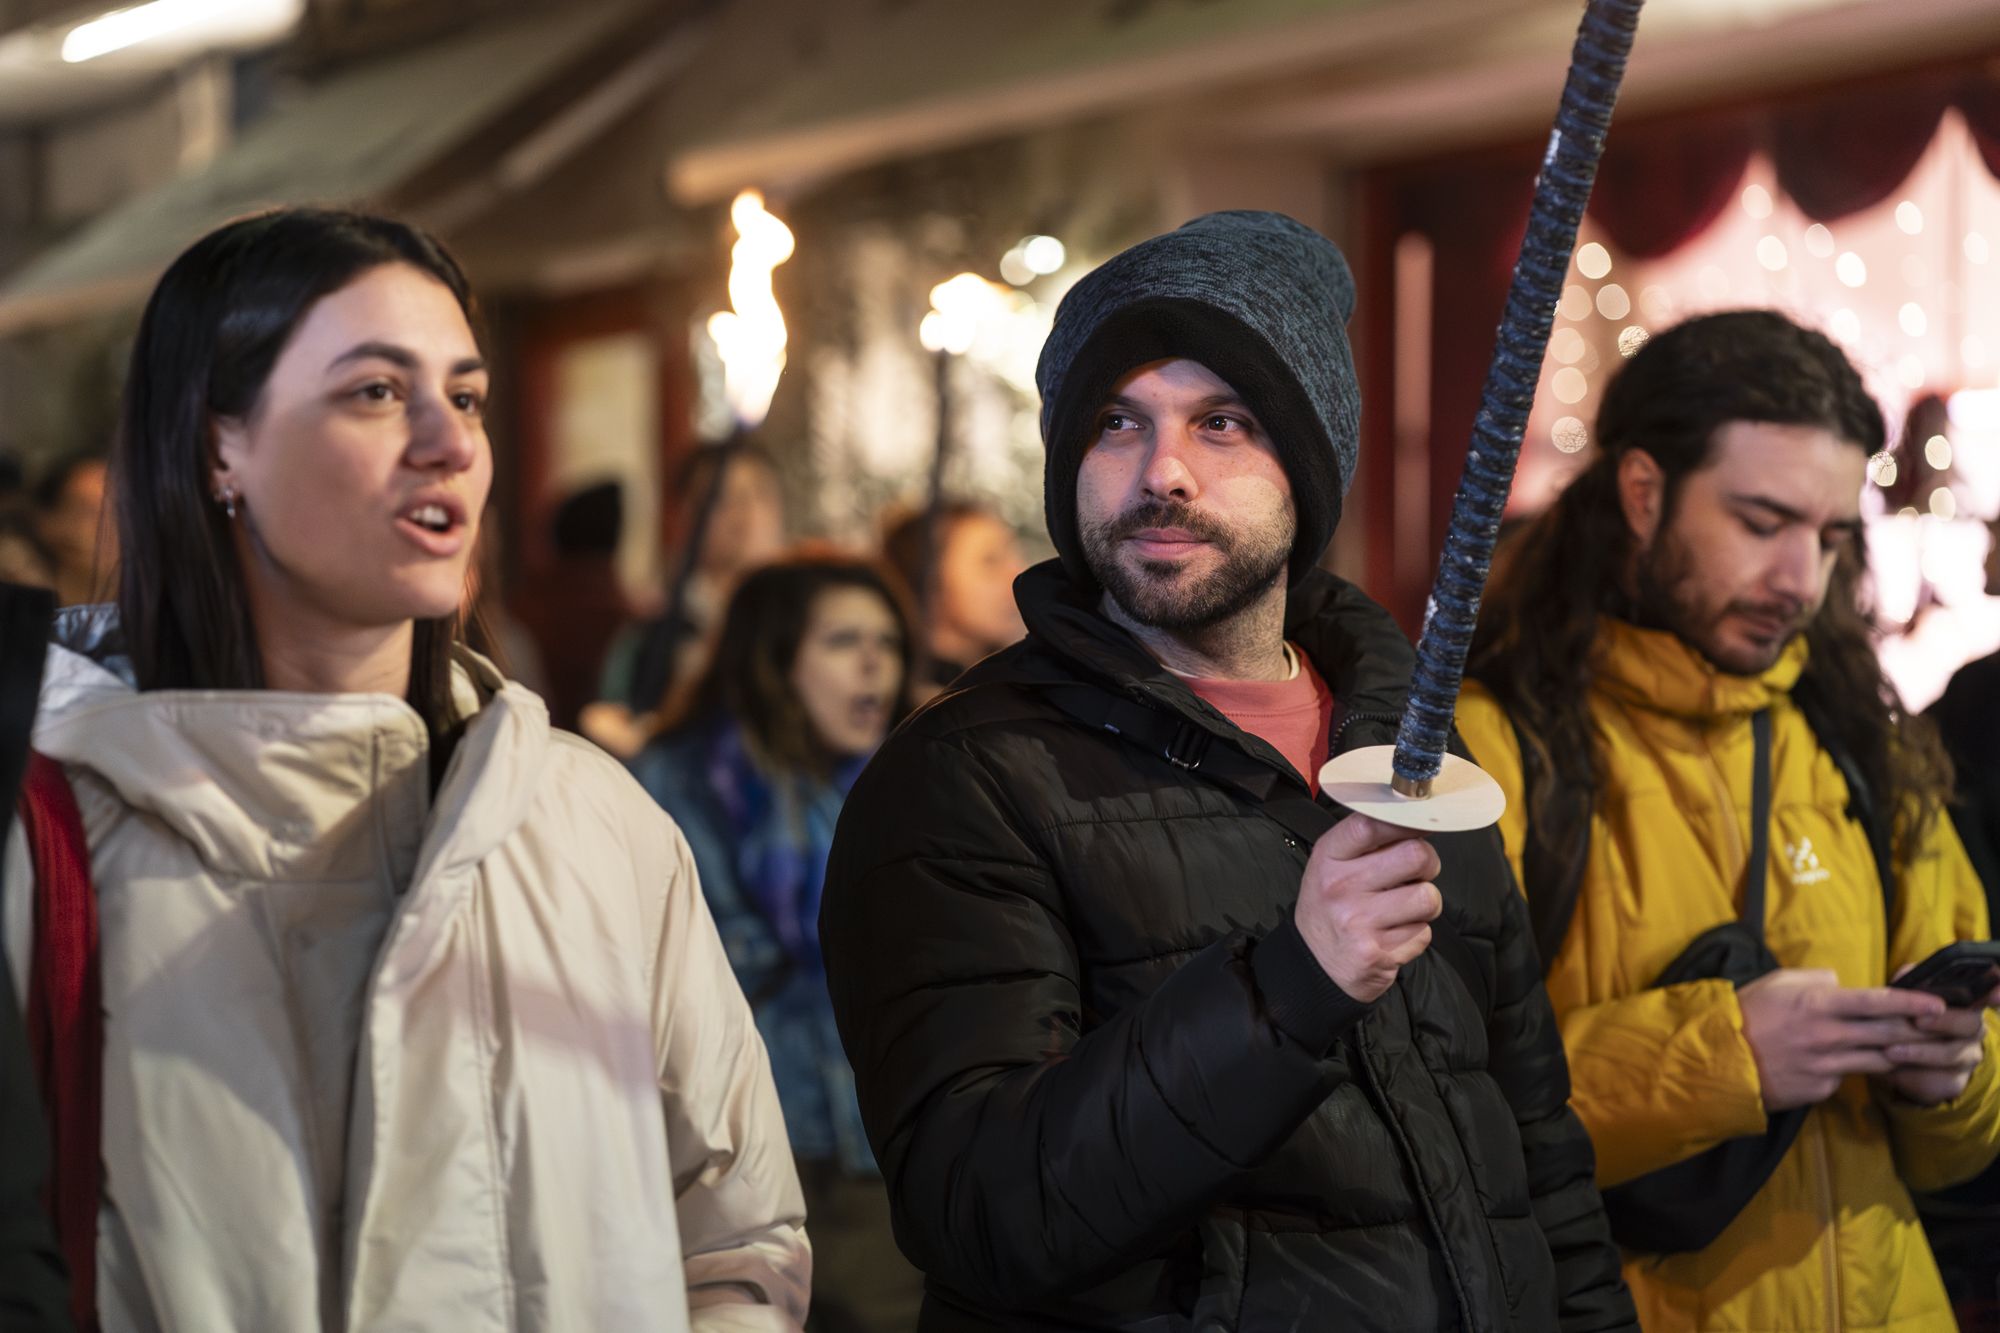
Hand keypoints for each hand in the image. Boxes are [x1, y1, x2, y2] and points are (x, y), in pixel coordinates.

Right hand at [1295, 814, 1441, 1002]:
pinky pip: (1423, 933)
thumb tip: (1416, 822)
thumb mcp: (1332, 866)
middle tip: (1419, 872)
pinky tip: (1394, 935)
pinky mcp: (1377, 953)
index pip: (1371, 825)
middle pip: (1415, 856)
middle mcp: (1341, 887)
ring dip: (1426, 904)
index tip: (1422, 823)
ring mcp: (1359, 922)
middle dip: (1428, 864)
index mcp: (1328, 858)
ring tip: (1406, 908)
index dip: (1406, 821)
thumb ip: (1366, 843)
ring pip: (1427, 898)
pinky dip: (1416, 934)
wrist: (1313, 965)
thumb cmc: (1331, 908)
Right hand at [1737, 969, 1943, 1110]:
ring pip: (1876, 1060)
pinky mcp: (1820, 1090)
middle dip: (1918, 1030)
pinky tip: (1838, 1063)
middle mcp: (1828, 1036)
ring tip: (1905, 1047)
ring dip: (1894, 1053)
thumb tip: (1840, 984)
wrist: (1717, 1060)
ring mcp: (1826, 1067)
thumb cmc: (1745, 1013)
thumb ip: (1815, 980)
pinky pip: (1845, 1077)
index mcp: (1818, 1005)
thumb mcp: (1776, 982)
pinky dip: (1848, 1069)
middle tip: (1939, 1028)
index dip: (1911, 1003)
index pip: (1877, 1002)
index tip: (1937, 1004)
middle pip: (1887, 1034)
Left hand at [1879, 974, 1999, 1106]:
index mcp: (1963, 1001)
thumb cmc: (1898, 1017)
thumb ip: (1908, 982)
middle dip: (1944, 1022)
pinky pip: (1940, 1080)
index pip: (1989, 993)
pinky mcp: (1953, 1081)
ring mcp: (1966, 1056)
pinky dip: (1913, 1075)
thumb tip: (1910, 976)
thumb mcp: (1901, 995)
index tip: (1995, 995)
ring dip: (1920, 1052)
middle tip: (1917, 1022)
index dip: (1996, 991)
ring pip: (1953, 1054)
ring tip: (1890, 1050)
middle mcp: (1972, 1028)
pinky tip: (1894, 1069)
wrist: (1888, 1056)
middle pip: (1970, 1024)